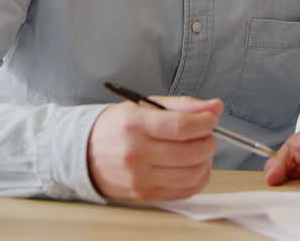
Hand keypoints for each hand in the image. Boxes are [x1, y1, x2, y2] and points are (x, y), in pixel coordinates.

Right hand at [86, 96, 222, 201]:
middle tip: (206, 134)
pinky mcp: (144, 193)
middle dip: (208, 141)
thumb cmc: (117, 127)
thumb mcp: (145, 106)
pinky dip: (197, 179)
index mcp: (135, 125)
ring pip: (191, 174)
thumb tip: (214, 107)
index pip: (182, 126)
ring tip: (199, 150)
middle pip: (190, 152)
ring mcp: (140, 177)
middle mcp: (136, 153)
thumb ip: (183, 106)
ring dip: (205, 161)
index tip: (210, 118)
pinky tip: (194, 167)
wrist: (84, 152)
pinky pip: (183, 191)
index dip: (205, 122)